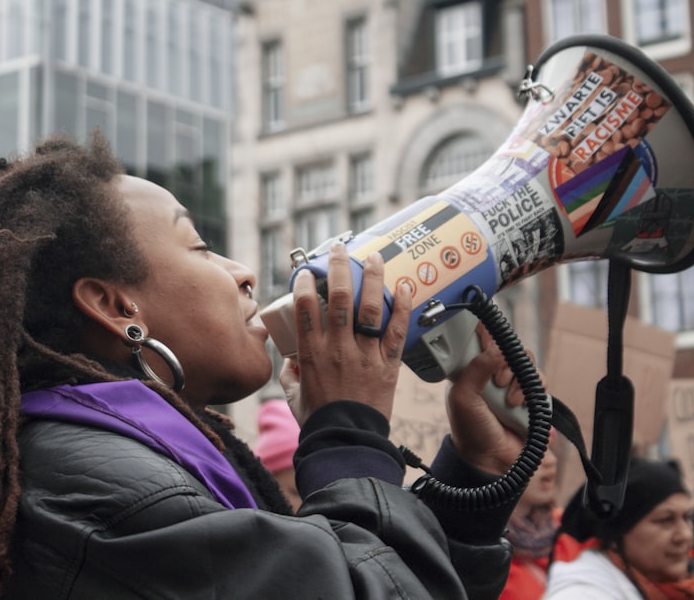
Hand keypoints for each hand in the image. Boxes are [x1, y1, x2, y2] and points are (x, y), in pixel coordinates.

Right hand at [280, 242, 411, 423]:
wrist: (346, 443)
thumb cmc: (318, 421)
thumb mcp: (293, 396)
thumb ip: (290, 373)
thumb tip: (290, 358)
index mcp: (311, 354)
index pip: (305, 308)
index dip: (304, 283)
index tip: (306, 270)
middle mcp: (337, 349)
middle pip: (338, 299)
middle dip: (339, 268)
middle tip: (340, 249)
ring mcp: (364, 356)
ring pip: (369, 309)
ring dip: (372, 279)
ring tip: (374, 257)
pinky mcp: (387, 366)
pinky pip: (396, 332)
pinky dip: (401, 308)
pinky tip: (403, 288)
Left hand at [446, 324, 537, 475]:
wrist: (491, 460)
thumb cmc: (470, 430)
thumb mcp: (462, 396)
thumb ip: (476, 368)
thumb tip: (497, 349)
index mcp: (473, 370)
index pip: (485, 341)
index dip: (491, 341)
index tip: (492, 351)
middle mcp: (494, 375)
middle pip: (511, 349)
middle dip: (508, 364)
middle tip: (499, 383)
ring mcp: (514, 386)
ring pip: (528, 364)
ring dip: (521, 380)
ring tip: (510, 401)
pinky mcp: (531, 399)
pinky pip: (540, 383)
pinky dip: (534, 391)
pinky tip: (521, 406)